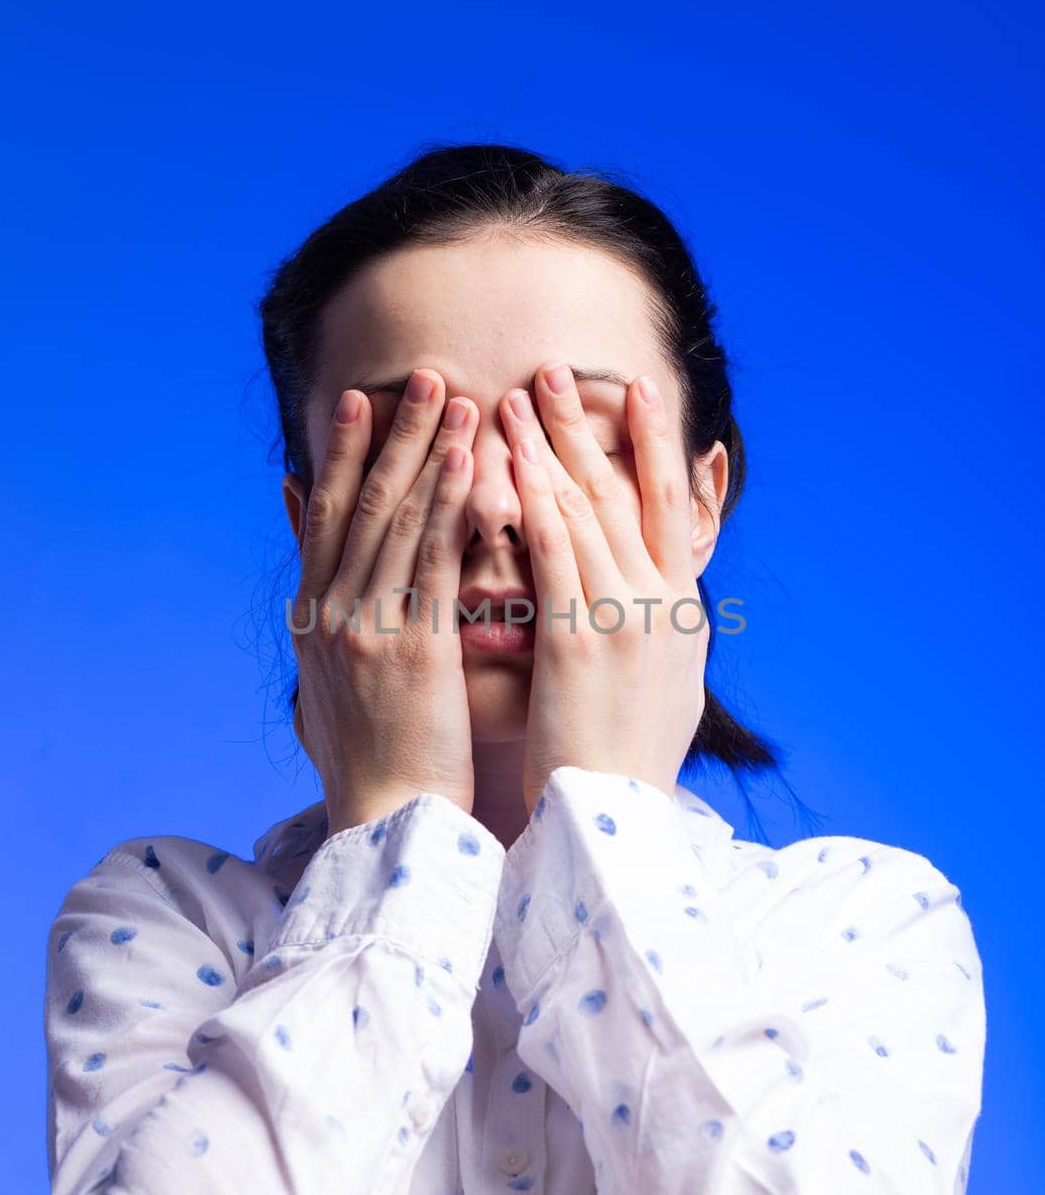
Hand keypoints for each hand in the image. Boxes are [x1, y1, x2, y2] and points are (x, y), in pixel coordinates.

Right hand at [290, 369, 479, 831]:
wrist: (384, 824)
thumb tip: (306, 553)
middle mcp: (331, 613)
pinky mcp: (413, 651)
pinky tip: (472, 463)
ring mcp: (368, 629)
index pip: (325, 515)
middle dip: (395, 434)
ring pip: (397, 521)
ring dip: (429, 452)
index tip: (363, 399)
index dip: (343, 453)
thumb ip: (322, 607)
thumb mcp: (327, 677)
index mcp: (313, 617)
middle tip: (426, 375)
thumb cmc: (372, 755)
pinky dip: (450, 507)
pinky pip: (433, 564)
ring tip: (458, 398)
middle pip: (360, 502)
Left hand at [499, 363, 708, 814]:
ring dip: (551, 447)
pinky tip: (510, 461)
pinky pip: (555, 552)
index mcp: (683, 614)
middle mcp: (665, 604)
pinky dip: (534, 500)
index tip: (641, 392)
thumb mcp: (666, 689)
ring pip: (588, 511)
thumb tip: (663, 603)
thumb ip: (661, 634)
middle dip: (590, 428)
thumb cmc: (627, 764)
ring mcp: (628, 617)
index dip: (656, 445)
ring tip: (520, 397)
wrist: (618, 823)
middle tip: (559, 371)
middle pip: (627, 494)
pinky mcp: (582, 638)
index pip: (672, 509)